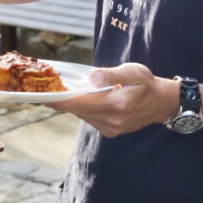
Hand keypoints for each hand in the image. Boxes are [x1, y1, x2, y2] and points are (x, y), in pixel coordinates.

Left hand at [45, 63, 177, 137]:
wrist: (162, 103)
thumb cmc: (146, 83)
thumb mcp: (133, 71)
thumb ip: (111, 74)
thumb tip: (91, 77)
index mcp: (116, 104)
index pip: (79, 102)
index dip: (58, 99)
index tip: (40, 94)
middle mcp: (111, 120)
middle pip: (77, 109)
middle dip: (61, 98)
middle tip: (46, 85)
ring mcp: (110, 128)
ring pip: (81, 114)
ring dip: (71, 103)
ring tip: (59, 89)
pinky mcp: (110, 131)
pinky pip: (88, 118)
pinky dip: (81, 108)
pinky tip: (79, 98)